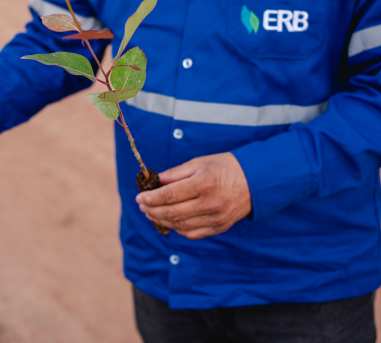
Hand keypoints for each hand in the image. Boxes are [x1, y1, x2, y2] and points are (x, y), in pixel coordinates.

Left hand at [136, 153, 251, 239]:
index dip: (151, 198)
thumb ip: (176, 173)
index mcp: (204, 183)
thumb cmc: (226, 167)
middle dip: (152, 210)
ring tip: (151, 214)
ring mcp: (216, 218)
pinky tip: (169, 221)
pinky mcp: (220, 227)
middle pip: (172, 213)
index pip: (170, 195)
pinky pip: (193, 233)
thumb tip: (155, 181)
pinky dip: (178, 229)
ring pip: (181, 226)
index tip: (140, 197)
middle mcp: (211, 203)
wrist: (256, 180)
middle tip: (142, 206)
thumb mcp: (200, 162)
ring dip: (162, 221)